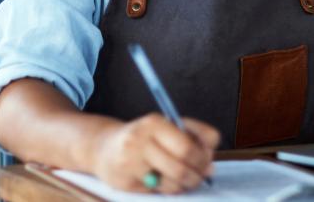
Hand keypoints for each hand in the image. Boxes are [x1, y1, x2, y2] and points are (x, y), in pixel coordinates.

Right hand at [88, 114, 219, 193]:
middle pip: (183, 165)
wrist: (103, 147)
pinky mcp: (126, 182)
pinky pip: (159, 192)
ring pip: (173, 182)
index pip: (189, 145)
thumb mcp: (165, 127)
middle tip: (201, 175)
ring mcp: (131, 162)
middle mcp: (140, 140)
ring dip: (185, 185)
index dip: (204, 156)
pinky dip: (168, 189)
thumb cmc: (144, 137)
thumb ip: (192, 139)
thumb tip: (210, 167)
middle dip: (198, 174)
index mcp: (154, 123)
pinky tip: (164, 180)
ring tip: (184, 179)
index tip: (207, 159)